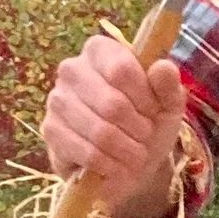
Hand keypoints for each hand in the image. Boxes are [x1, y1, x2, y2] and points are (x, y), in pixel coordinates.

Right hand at [39, 34, 188, 217]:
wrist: (130, 160)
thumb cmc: (149, 122)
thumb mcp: (168, 104)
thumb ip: (168, 85)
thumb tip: (162, 67)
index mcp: (101, 51)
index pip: (121, 69)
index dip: (145, 97)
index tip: (154, 111)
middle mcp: (72, 69)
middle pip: (112, 104)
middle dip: (138, 128)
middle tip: (146, 136)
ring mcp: (57, 99)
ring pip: (100, 131)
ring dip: (126, 150)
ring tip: (136, 154)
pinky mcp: (50, 130)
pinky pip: (85, 152)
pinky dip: (109, 165)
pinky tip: (117, 166)